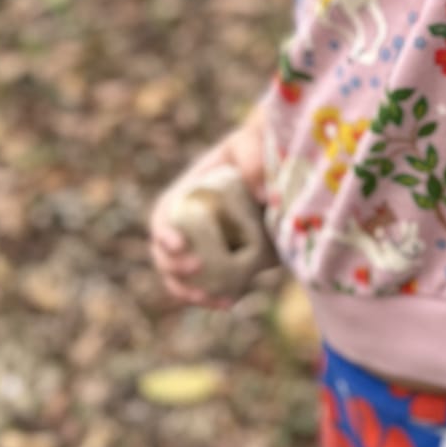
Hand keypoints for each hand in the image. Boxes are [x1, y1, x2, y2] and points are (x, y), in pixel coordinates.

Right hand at [149, 117, 269, 310]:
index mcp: (188, 193)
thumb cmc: (261, 147)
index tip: (179, 244)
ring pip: (185, 276)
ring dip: (191, 292)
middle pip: (166, 252)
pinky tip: (230, 302)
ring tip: (215, 300)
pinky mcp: (227, 260)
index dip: (163, 232)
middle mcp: (191, 222)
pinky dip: (217, 296)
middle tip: (197, 271)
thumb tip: (260, 195)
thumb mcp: (254, 144)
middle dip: (173, 268)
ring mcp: (207, 245)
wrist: (282, 167)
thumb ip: (254, 159)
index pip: (164, 214)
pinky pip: (214, 284)